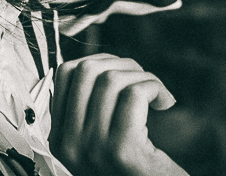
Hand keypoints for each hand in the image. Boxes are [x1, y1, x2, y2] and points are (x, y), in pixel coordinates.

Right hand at [51, 54, 187, 175]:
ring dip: (142, 76)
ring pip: (111, 79)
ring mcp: (92, 149)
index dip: (99, 61)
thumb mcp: (101, 141)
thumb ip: (90, 110)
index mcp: (60, 140)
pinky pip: (134, 94)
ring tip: (157, 94)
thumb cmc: (136, 170)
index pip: (63, 75)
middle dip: (122, 64)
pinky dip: (154, 88)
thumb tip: (95, 63)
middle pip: (86, 71)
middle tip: (145, 82)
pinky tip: (165, 102)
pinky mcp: (122, 151)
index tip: (123, 74)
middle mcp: (69, 146)